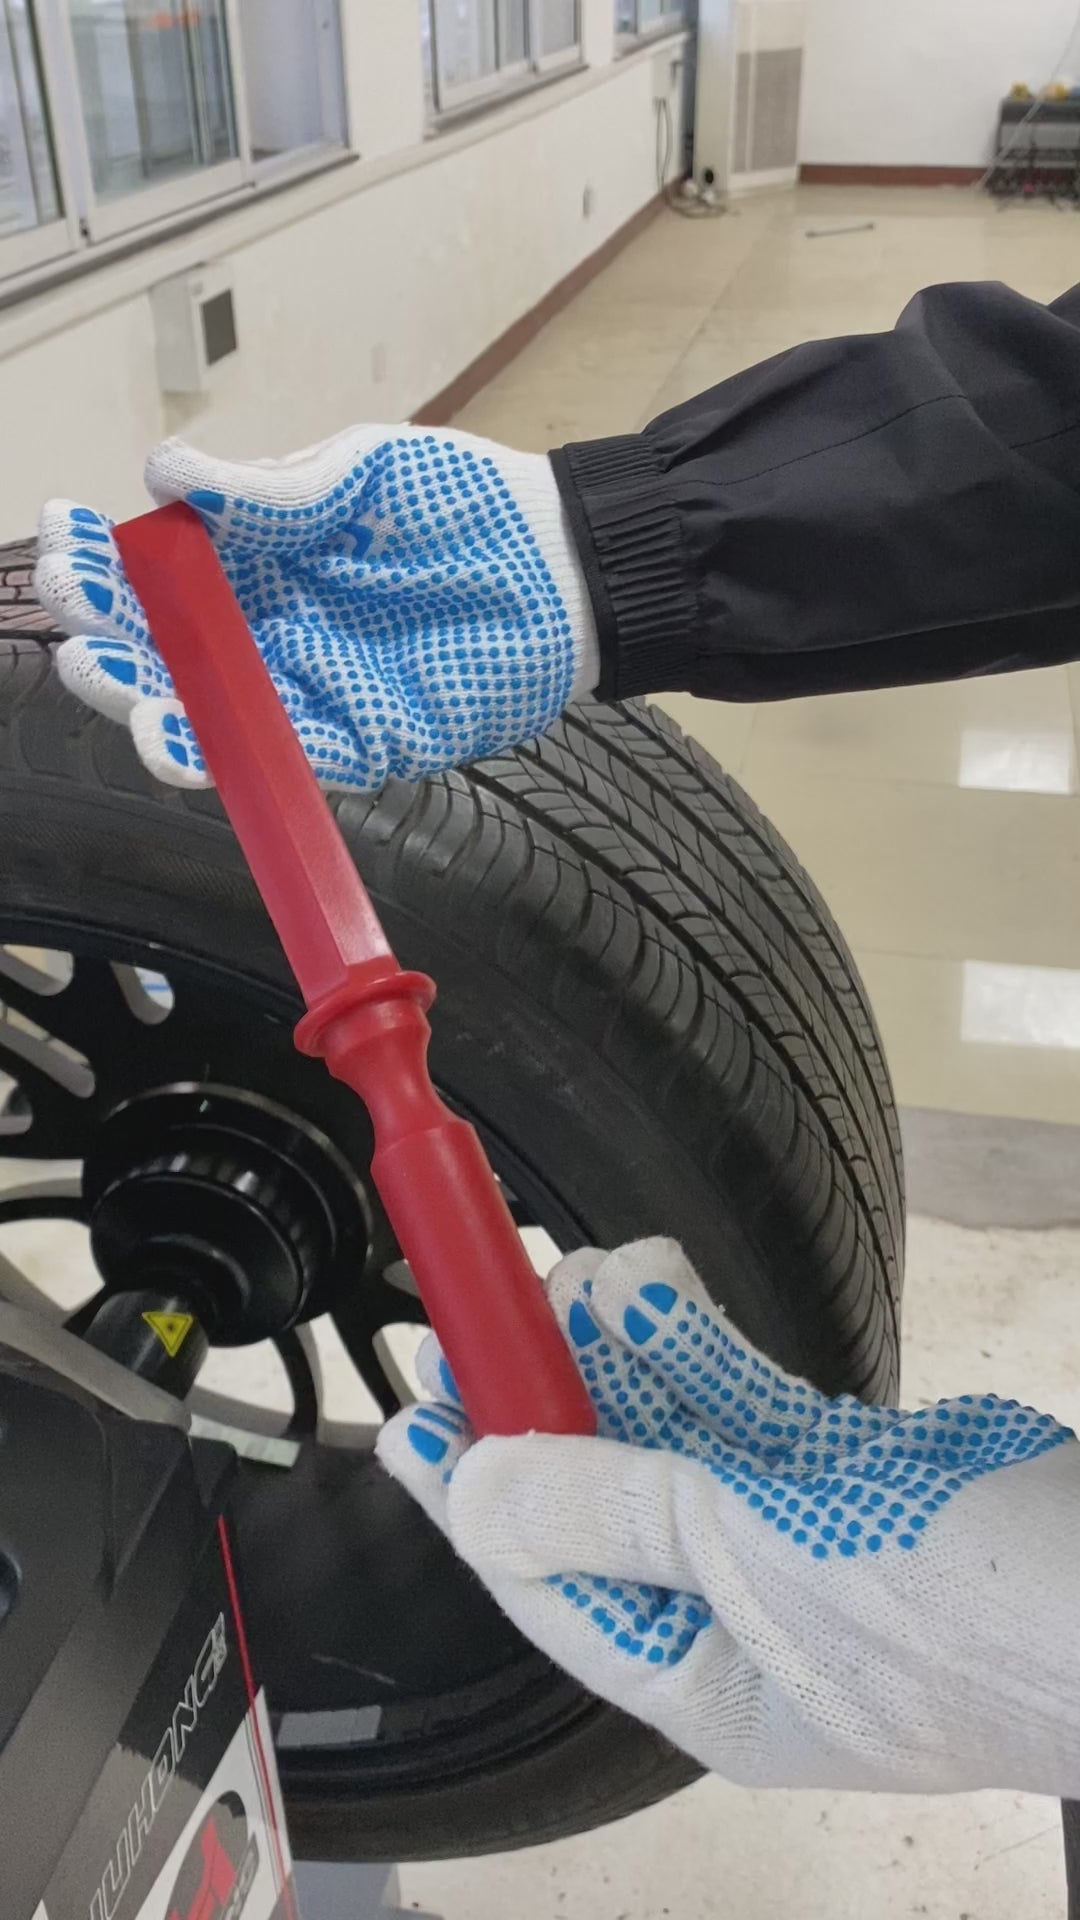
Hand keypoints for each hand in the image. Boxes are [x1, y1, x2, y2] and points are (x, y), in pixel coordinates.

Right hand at [35, 426, 597, 790]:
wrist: (566, 565)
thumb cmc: (465, 505)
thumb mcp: (357, 474)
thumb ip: (268, 491)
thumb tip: (162, 475)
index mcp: (258, 561)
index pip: (157, 571)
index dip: (103, 559)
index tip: (60, 535)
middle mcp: (271, 633)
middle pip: (167, 650)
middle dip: (107, 633)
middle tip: (73, 615)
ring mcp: (311, 691)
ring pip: (208, 714)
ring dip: (146, 701)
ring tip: (103, 675)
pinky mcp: (361, 742)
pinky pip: (281, 759)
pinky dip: (224, 756)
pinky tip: (172, 738)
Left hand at [379, 1238, 1079, 1796]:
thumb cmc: (963, 1625)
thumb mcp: (755, 1568)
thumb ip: (609, 1516)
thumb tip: (470, 1493)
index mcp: (702, 1681)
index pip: (550, 1581)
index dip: (473, 1493)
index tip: (411, 1415)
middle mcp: (739, 1613)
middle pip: (606, 1496)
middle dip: (546, 1400)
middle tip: (484, 1309)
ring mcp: (798, 1540)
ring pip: (676, 1435)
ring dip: (620, 1355)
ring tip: (570, 1272)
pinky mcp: (852, 1473)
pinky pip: (750, 1406)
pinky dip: (703, 1347)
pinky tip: (655, 1288)